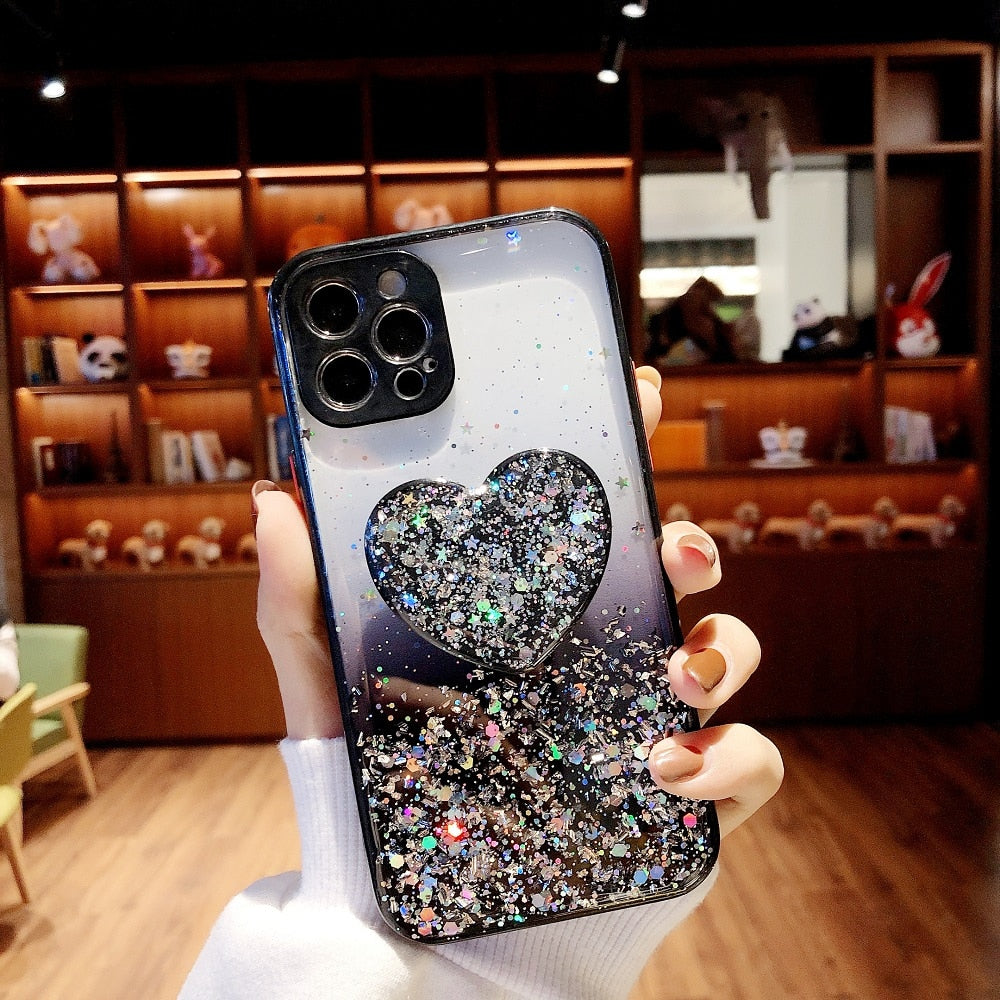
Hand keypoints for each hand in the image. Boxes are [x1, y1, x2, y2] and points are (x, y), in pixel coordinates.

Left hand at [252, 364, 781, 836]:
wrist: (426, 914)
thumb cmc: (386, 787)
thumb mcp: (329, 688)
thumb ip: (299, 600)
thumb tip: (273, 501)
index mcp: (532, 610)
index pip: (585, 517)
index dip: (621, 447)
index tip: (637, 394)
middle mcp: (599, 651)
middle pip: (672, 568)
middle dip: (688, 539)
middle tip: (671, 547)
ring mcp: (645, 715)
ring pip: (727, 651)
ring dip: (724, 646)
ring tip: (680, 673)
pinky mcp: (683, 794)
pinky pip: (747, 762)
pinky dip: (730, 757)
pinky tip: (671, 768)